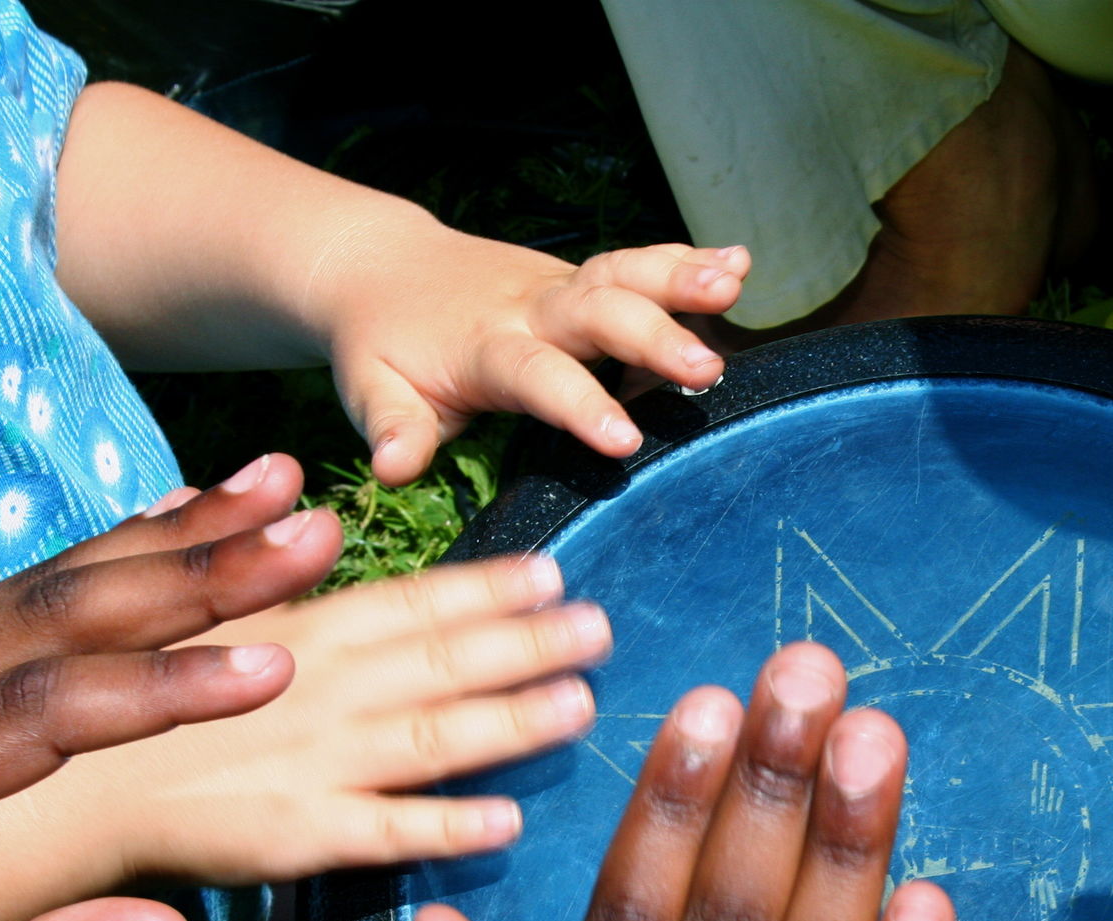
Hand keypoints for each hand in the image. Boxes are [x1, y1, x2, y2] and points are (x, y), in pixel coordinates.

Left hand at [0, 456, 343, 920]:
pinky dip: (119, 541)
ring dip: (177, 531)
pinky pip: (32, 581)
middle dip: (201, 568)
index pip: (46, 707)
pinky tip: (186, 509)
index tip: (275, 668)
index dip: (165, 686)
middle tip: (316, 536)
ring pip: (53, 576)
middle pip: (63, 610)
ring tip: (279, 487)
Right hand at [0, 473, 609, 920]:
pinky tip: (508, 821)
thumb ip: (243, 539)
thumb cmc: (133, 682)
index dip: (487, 588)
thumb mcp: (180, 592)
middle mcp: (323, 689)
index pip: (412, 601)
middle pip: (442, 663)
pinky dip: (446, 826)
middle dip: (526, 644)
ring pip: (432, 739)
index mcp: (302, 628)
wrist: (67, 785)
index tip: (554, 571)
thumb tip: (285, 476)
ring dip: (511, 721)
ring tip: (579, 704)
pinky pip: (385, 834)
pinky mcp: (300, 837)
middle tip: (603, 628)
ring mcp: (318, 764)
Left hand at [52, 84, 746, 485]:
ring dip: (680, 277)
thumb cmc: (384, 348)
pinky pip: (637, 266)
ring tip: (735, 283)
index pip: (536, 375)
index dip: (579, 405)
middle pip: (595, 313)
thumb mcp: (371, 391)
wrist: (382, 268)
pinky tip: (741, 263)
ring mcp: (561, 288)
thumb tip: (391, 467)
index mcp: (483, 347)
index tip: (625, 442)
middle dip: (651, 337)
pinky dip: (686, 260)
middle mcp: (530, 308)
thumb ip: (391, 427)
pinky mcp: (583, 281)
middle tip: (704, 369)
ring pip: (623, 275)